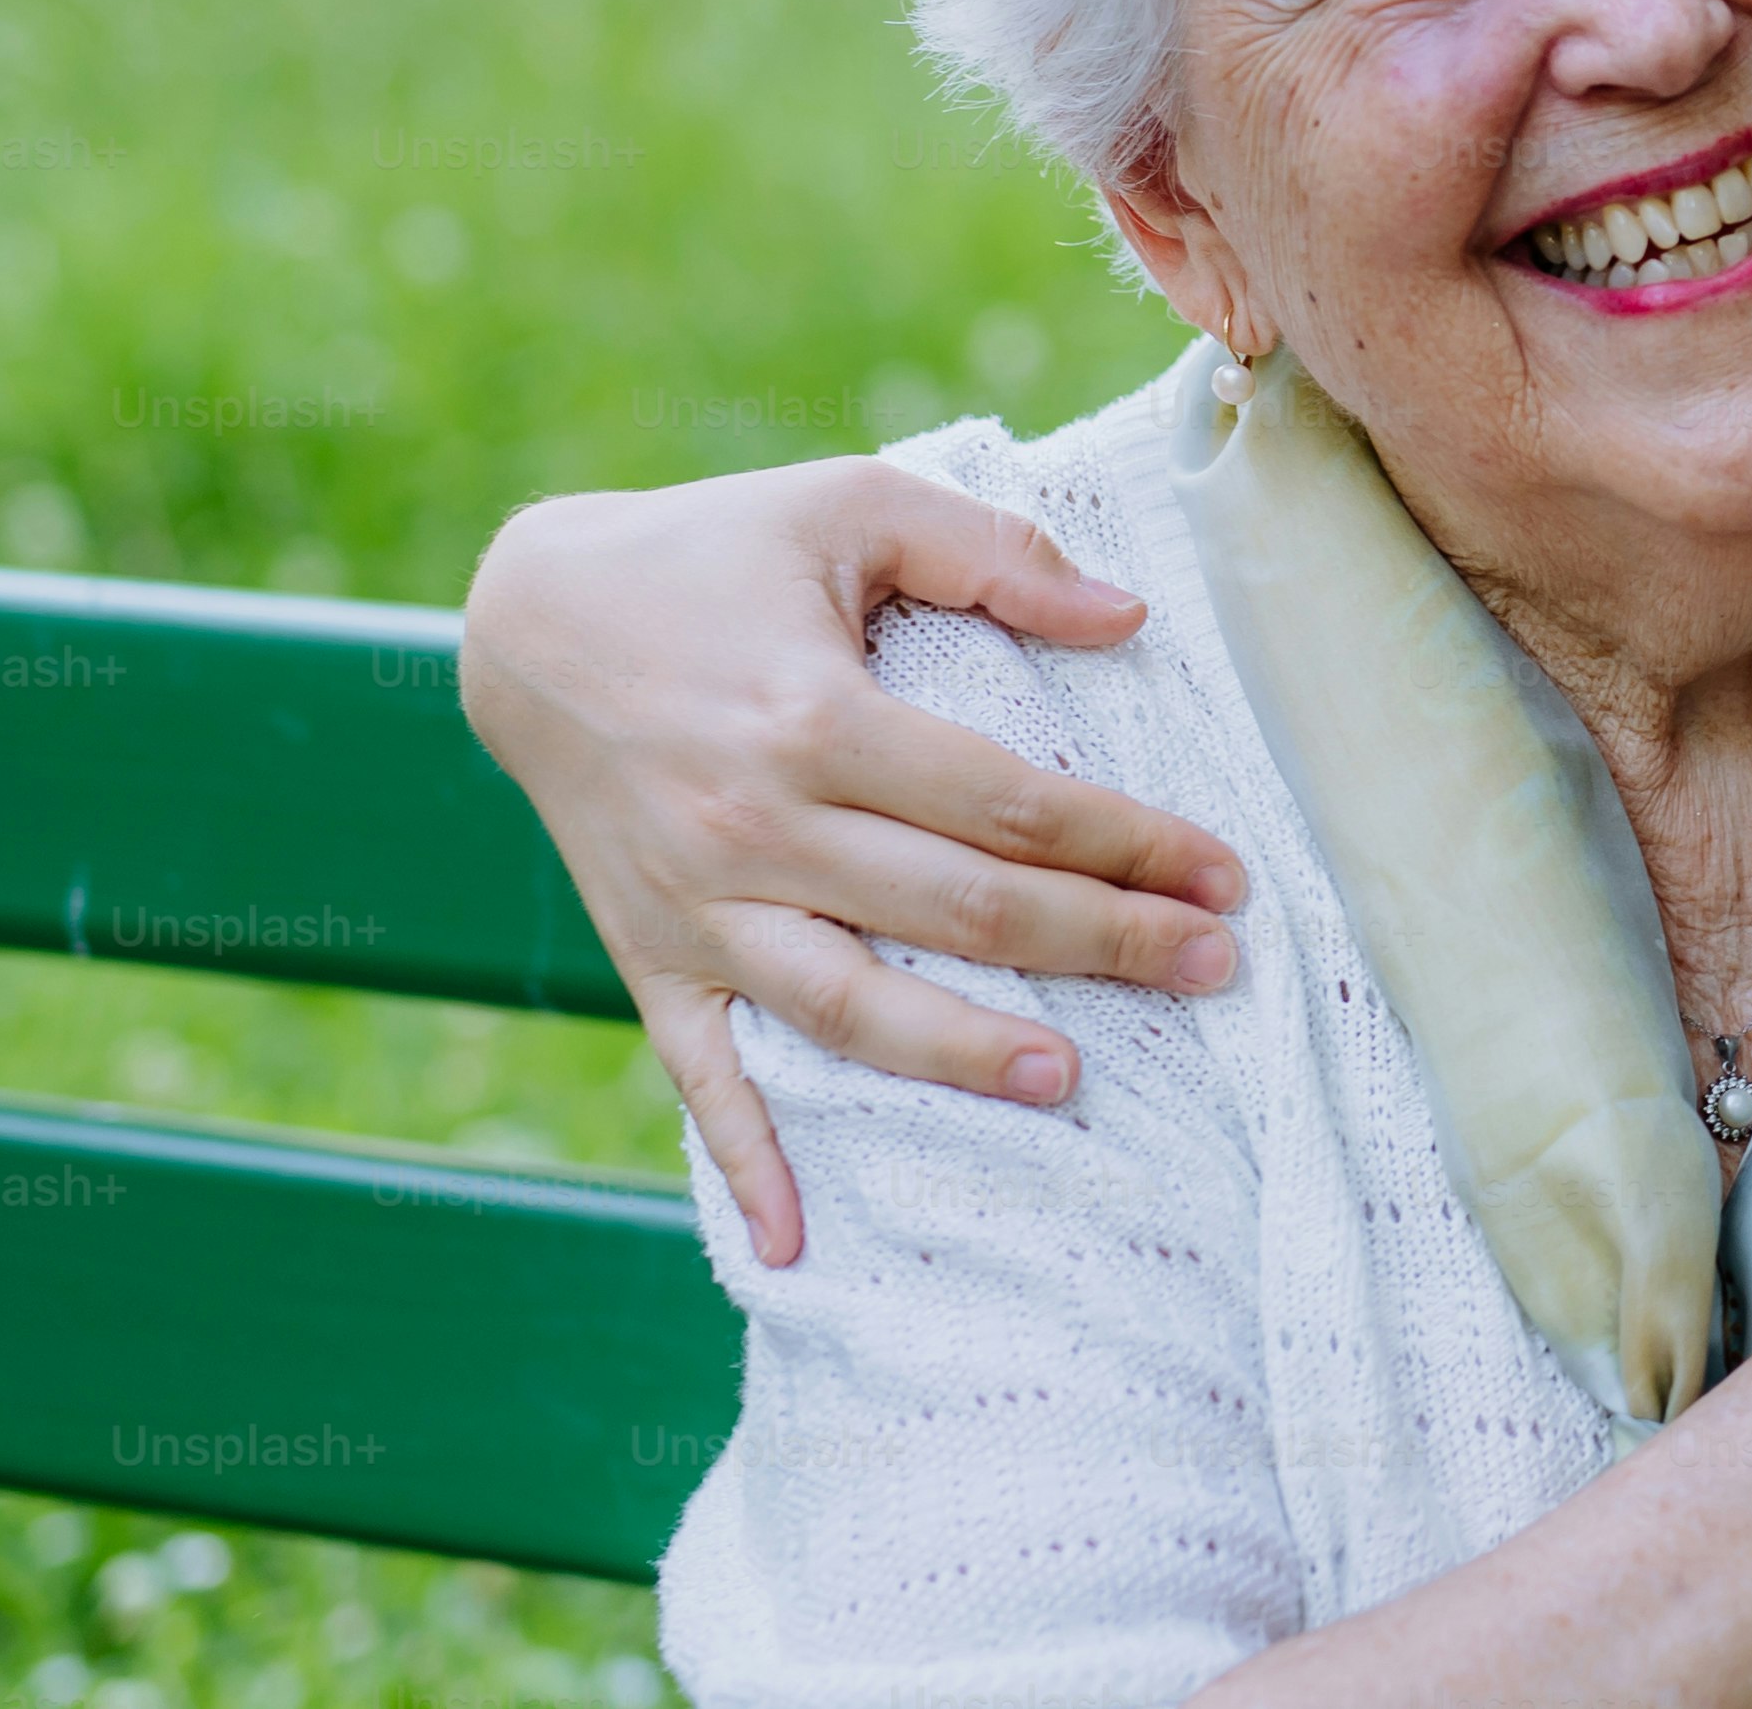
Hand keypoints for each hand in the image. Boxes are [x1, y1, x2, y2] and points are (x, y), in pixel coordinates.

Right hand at [460, 458, 1249, 1262]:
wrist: (529, 616)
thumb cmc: (713, 551)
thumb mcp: (850, 506)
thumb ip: (994, 554)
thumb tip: (1127, 619)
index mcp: (815, 717)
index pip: (1007, 803)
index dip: (1126, 841)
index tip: (1222, 872)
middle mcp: (755, 826)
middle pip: (958, 910)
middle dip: (1101, 944)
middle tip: (1215, 966)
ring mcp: (698, 906)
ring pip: (851, 1009)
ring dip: (966, 1055)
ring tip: (1076, 1079)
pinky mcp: (649, 955)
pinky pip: (703, 1073)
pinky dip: (747, 1162)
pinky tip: (801, 1244)